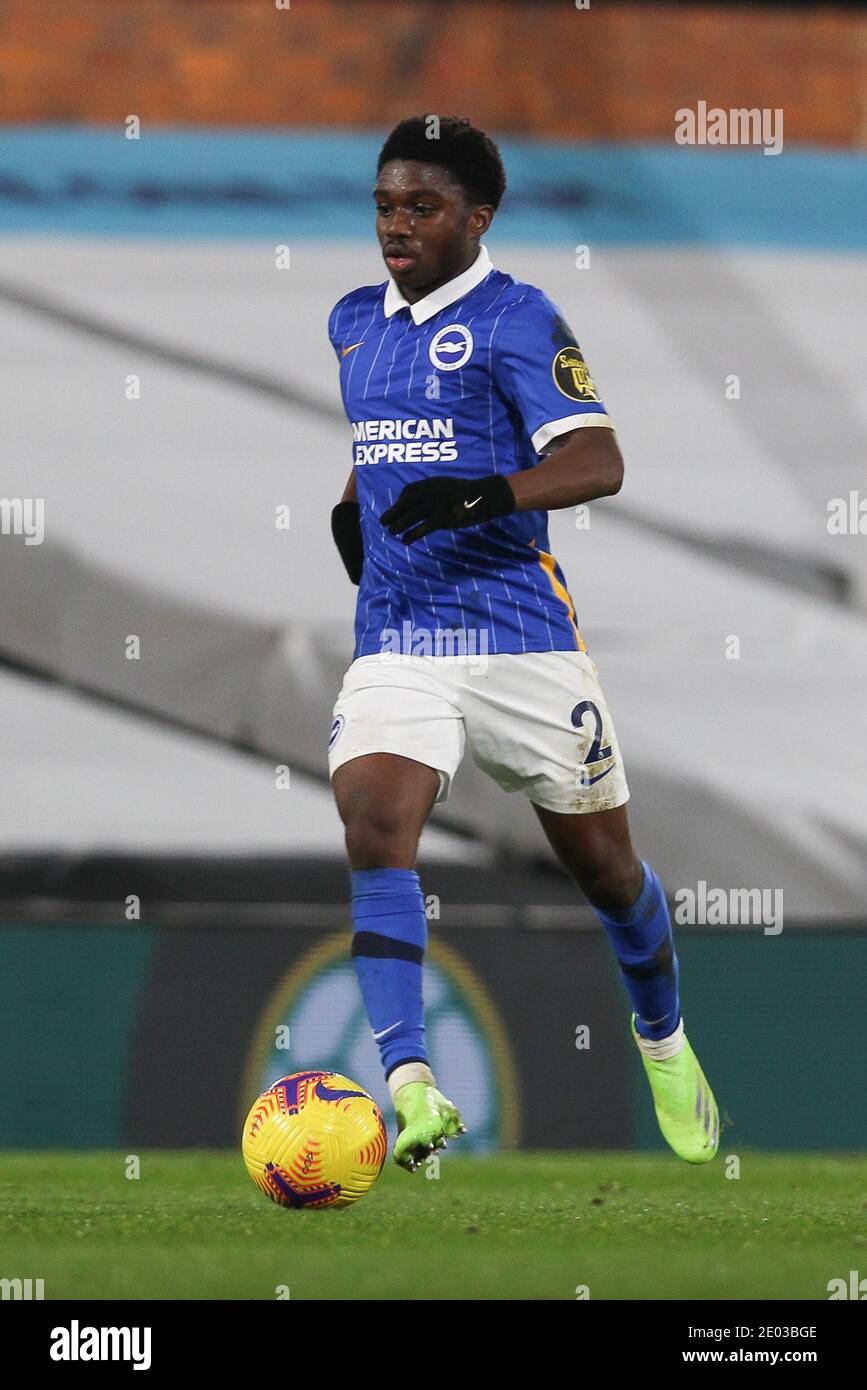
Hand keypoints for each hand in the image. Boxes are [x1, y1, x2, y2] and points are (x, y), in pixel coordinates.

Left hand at [380, 474, 515, 543]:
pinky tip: (406, 540)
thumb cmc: (469, 492)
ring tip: (391, 532)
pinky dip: (412, 535)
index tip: (398, 507)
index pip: (409, 490)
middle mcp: (430, 493)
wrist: (485, 496)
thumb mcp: (449, 485)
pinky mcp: (442, 519)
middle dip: (392, 512)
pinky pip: (423, 528)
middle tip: (382, 521)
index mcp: (432, 483)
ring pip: (411, 516)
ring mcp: (436, 506)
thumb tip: (427, 499)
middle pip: (405, 503)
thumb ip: (437, 491)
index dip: (400, 499)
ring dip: (399, 524)